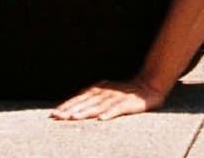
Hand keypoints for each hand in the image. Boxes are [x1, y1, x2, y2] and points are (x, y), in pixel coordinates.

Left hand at [50, 77, 165, 120]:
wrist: (149, 84)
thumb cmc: (125, 93)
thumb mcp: (106, 93)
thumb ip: (92, 99)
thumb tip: (72, 109)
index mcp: (99, 90)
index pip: (79, 98)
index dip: (66, 106)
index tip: (53, 114)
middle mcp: (105, 92)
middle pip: (85, 102)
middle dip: (71, 110)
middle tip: (58, 117)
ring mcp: (117, 97)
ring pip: (98, 105)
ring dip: (86, 112)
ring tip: (74, 118)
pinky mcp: (129, 103)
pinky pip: (118, 109)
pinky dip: (109, 113)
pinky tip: (101, 119)